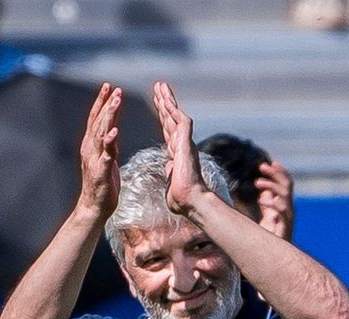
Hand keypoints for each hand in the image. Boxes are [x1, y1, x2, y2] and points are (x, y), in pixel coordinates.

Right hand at [77, 82, 121, 217]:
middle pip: (98, 122)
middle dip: (106, 104)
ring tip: (116, 102)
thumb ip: (108, 144)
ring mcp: (94, 160)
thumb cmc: (102, 185)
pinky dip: (109, 143)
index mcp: (91, 145)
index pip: (96, 119)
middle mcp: (90, 149)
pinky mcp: (101, 172)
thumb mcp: (105, 159)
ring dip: (108, 116)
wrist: (94, 207)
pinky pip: (106, 155)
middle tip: (115, 89)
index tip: (109, 87)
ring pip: (101, 133)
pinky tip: (114, 133)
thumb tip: (112, 130)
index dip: (101, 102)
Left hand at [151, 80, 208, 215]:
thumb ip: (171, 172)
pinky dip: (173, 109)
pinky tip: (165, 98)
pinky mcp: (187, 142)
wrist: (190, 201)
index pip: (169, 130)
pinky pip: (180, 120)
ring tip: (160, 86)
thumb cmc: (182, 199)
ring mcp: (185, 142)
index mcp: (177, 153)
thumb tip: (169, 168)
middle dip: (164, 102)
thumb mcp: (172, 181)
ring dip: (167, 100)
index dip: (163, 116)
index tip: (158, 104)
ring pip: (175, 116)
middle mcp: (182, 145)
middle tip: (158, 87)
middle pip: (171, 118)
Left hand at [255, 159, 295, 239]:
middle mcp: (289, 209)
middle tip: (261, 166)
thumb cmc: (270, 238)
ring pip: (285, 195)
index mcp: (284, 205)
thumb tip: (264, 192)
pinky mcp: (286, 227)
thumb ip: (267, 204)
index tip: (268, 163)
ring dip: (271, 186)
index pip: (286, 183)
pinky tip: (262, 201)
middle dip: (276, 174)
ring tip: (257, 183)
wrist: (273, 258)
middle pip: (287, 185)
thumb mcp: (266, 217)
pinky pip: (283, 212)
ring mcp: (288, 218)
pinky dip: (274, 204)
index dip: (279, 172)